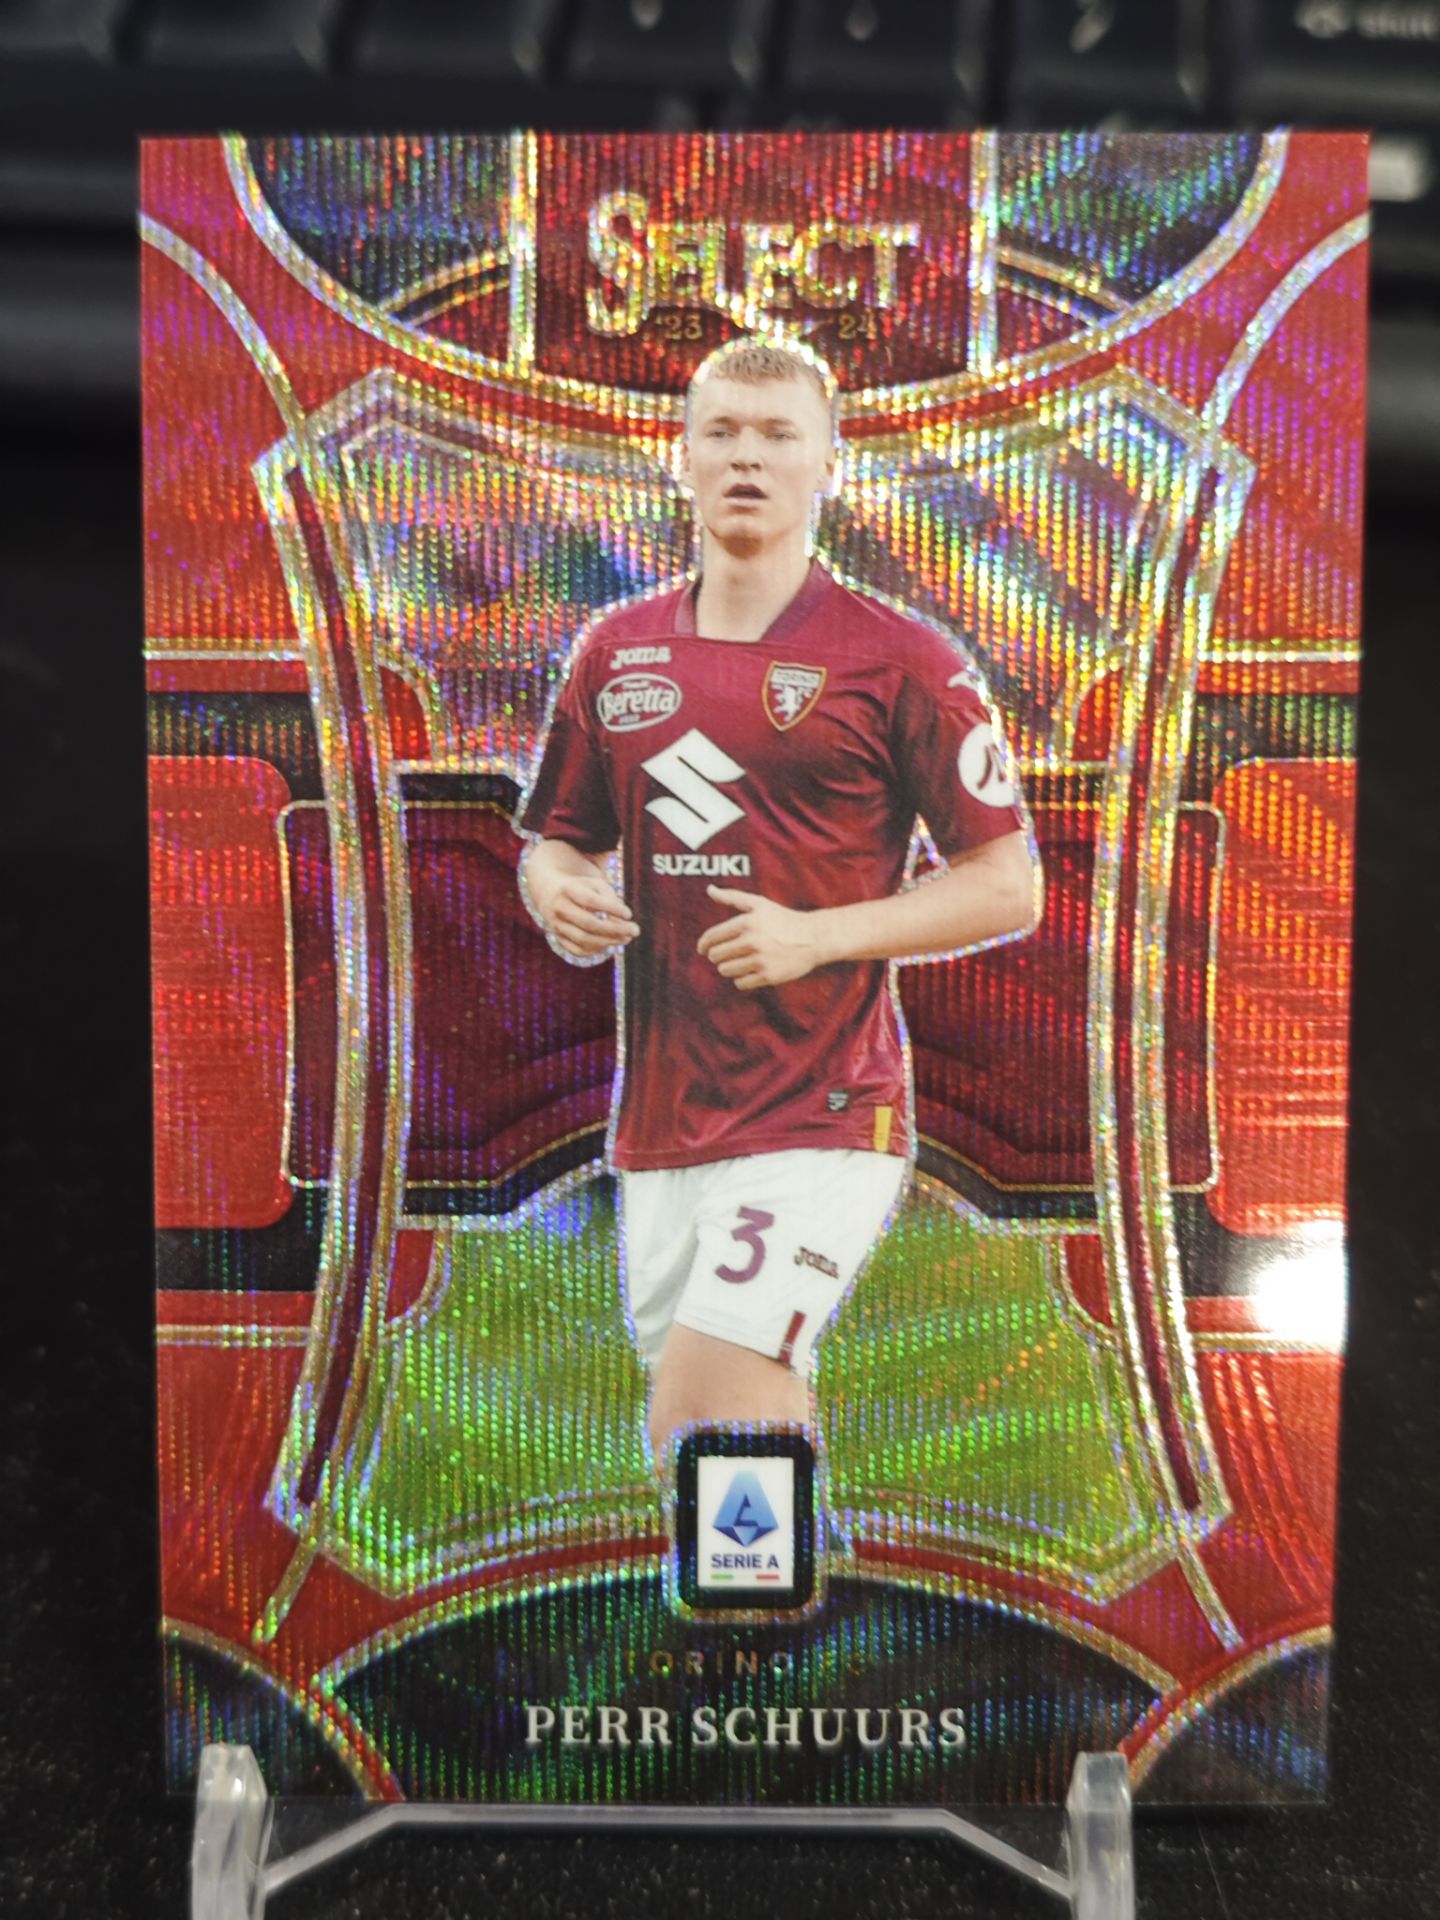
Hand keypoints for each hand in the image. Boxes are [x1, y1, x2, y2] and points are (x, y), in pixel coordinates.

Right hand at [531, 867, 637, 960]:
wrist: (551, 893)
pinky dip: (595, 950)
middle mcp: (560, 908)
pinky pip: (577, 949)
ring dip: (608, 941)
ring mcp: (557, 925)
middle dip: (614, 929)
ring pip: (583, 939)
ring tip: (626, 938)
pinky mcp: (558, 937)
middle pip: (588, 923)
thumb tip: (623, 921)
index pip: (590, 901)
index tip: (629, 914)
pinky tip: (608, 944)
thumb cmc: (582, 888)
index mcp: (569, 890)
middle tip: (634, 931)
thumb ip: (610, 898)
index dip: (611, 908)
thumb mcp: (595, 885)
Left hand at [697, 886, 823, 989]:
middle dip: (717, 956)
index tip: (702, 949)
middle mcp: (751, 941)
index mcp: (746, 922)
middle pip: (716, 956)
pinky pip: (740, 983)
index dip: (703, 944)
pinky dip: (741, 979)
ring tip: (739, 961)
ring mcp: (759, 960)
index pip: (712, 937)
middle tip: (726, 954)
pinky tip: (750, 971)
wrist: (813, 937)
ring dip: (728, 968)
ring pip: (726, 970)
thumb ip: (732, 897)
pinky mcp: (768, 976)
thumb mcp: (759, 903)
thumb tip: (709, 889)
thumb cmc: (783, 919)